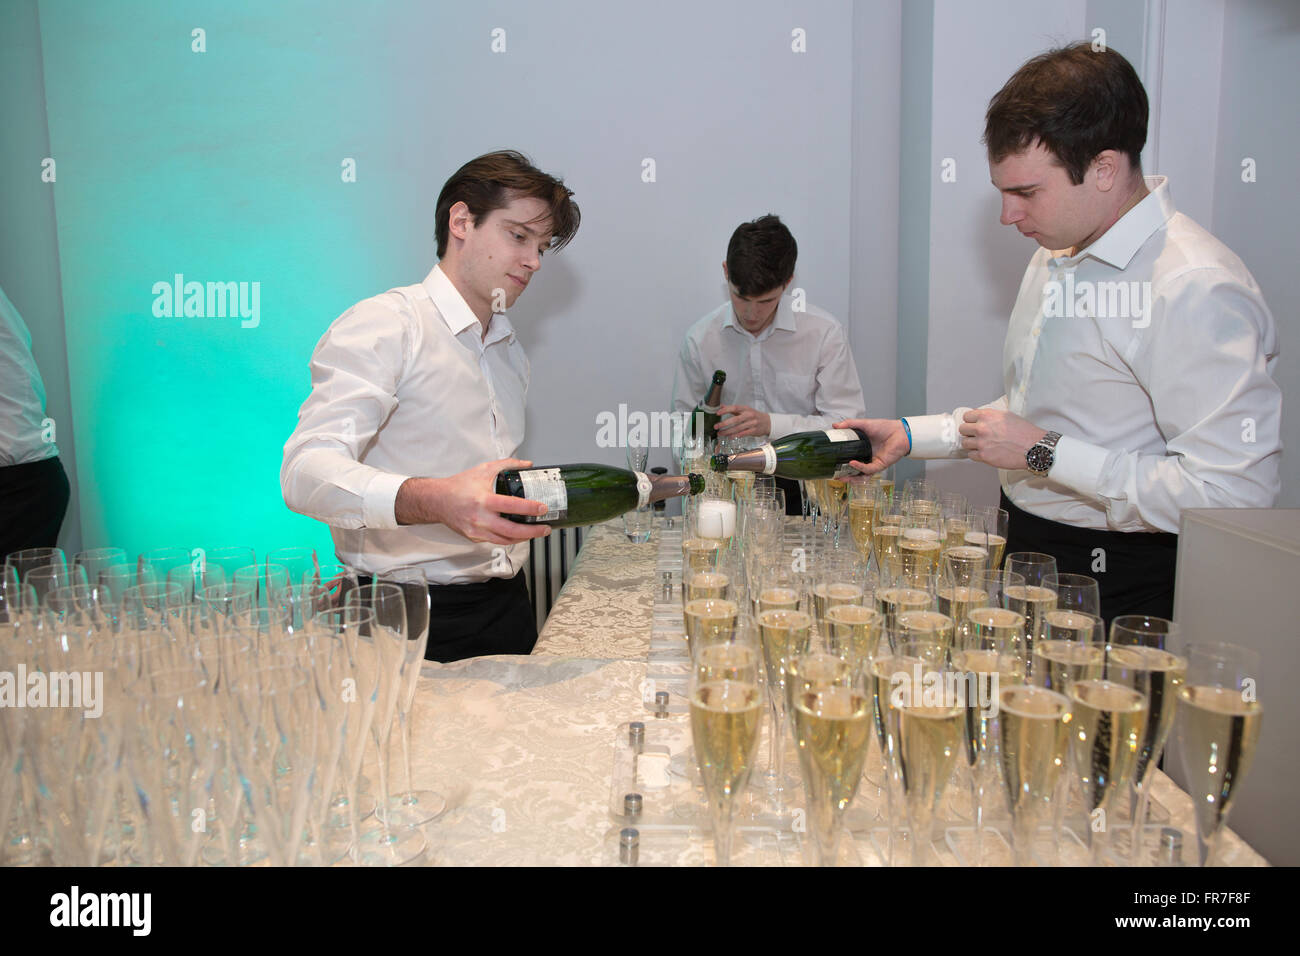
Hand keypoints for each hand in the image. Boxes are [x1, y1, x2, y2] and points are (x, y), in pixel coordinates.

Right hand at [396, 458, 551, 544]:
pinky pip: (496, 541)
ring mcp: (477, 531)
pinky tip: (519, 534)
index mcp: (483, 500)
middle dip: (532, 532)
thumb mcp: (484, 470)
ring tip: (536, 532)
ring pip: (505, 540)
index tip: (542, 508)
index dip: (529, 508)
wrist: (437, 501)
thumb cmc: (459, 486)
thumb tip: (527, 465)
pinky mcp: (474, 538)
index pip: (511, 506)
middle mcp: (480, 518)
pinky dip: (510, 538)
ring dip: (523, 538)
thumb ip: (507, 465)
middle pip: (511, 531)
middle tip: (545, 528)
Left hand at [715, 404, 771, 438]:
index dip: (725, 410)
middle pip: (735, 419)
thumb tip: (721, 406)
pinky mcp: (754, 430)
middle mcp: (749, 415)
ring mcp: (752, 423)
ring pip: (738, 428)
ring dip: (728, 431)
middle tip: (716, 426)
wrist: (768, 422)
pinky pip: (743, 433)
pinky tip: (730, 437)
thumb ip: (733, 409)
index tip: (717, 413)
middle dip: (724, 423)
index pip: (734, 408)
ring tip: (720, 433)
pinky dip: (736, 435)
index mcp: (746, 409)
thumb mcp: (745, 410)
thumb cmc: (754, 415)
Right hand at [834, 418, 910, 475]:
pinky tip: (852, 463)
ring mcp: (873, 463)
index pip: (849, 459)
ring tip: (841, 477)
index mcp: (862, 450)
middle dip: (844, 476)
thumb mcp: (864, 424)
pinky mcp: (880, 465)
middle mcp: (866, 458)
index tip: (830, 463)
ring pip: (861, 475)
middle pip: (854, 471)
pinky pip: (868, 469)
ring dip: (851, 478)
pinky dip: (860, 467)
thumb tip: (835, 425)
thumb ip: (850, 424)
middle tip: (834, 476)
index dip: (840, 463)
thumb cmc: (884, 428)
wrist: (899, 431)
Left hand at [958, 410, 1047, 469]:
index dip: (971, 421)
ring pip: (965, 443)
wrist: (1034, 447)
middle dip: (969, 433)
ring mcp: (982, 443)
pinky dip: (976, 455)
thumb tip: (979, 419)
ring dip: (972, 444)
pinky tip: (985, 452)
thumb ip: (991, 416)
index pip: (967, 417)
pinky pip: (971, 455)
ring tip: (982, 445)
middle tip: (977, 436)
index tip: (973, 425)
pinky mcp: (984, 456)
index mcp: (987, 416)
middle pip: (962, 430)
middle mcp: (982, 428)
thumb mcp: (1007, 416)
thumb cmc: (1024, 432)